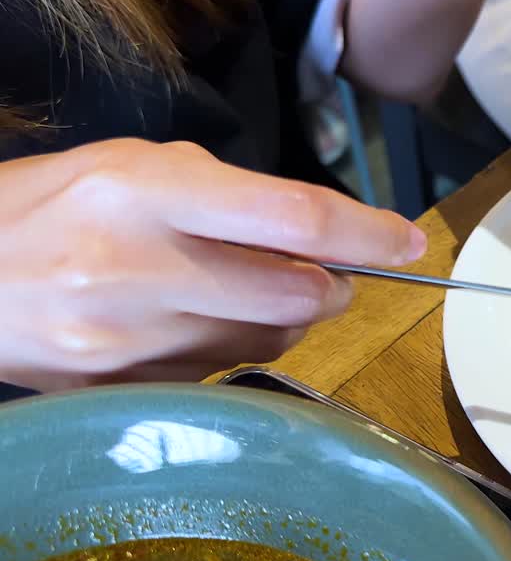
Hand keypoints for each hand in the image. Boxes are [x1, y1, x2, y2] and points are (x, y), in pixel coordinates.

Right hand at [0, 139, 425, 392]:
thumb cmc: (50, 207)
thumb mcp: (135, 167)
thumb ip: (234, 197)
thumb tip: (326, 234)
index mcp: (144, 192)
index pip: (294, 219)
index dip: (368, 233)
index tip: (411, 240)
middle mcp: (139, 270)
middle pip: (299, 297)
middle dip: (335, 285)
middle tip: (328, 272)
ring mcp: (130, 344)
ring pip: (269, 343)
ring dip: (286, 319)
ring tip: (240, 290)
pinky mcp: (125, 393)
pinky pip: (222, 376)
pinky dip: (234, 349)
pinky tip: (193, 324)